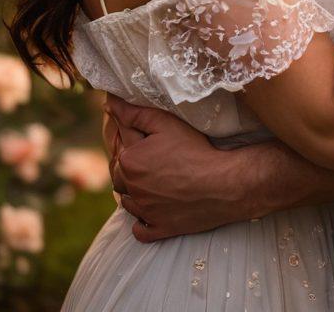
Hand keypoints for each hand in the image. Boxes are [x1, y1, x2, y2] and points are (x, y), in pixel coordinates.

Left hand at [105, 96, 251, 241]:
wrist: (223, 184)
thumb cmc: (195, 150)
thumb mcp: (165, 123)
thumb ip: (134, 113)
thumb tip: (109, 104)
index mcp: (129, 161)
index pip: (120, 144)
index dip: (135, 136)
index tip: (150, 135)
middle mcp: (131, 188)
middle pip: (120, 174)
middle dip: (131, 164)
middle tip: (154, 156)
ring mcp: (144, 211)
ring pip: (127, 200)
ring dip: (134, 191)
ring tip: (156, 179)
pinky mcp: (158, 228)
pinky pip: (140, 229)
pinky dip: (143, 220)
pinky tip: (154, 209)